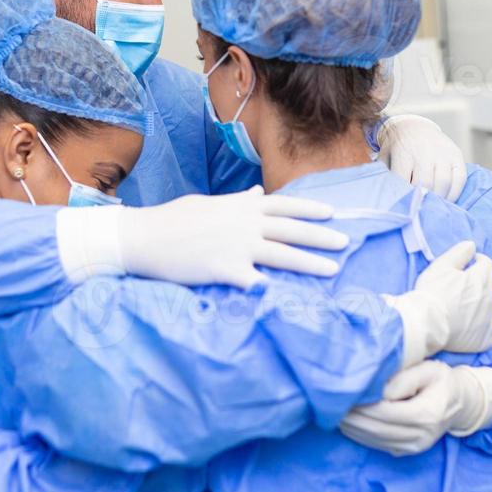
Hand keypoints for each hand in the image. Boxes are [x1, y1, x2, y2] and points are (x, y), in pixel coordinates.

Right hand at [101, 186, 348, 288]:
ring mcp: (237, 246)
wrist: (145, 236)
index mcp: (241, 206)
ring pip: (283, 254)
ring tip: (333, 269)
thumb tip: (258, 193)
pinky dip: (274, 289)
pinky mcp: (226, 269)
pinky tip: (292, 297)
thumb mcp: (208, 203)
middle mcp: (245, 223)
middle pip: (292, 229)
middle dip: (321, 236)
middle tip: (346, 241)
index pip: (284, 204)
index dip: (310, 209)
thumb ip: (237, 201)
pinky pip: (256, 280)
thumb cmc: (173, 219)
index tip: (332, 213)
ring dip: (311, 262)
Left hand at [339, 361, 491, 455]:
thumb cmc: (441, 381)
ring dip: (351, 427)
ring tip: (332, 411)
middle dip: (350, 416)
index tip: (342, 393)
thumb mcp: (428, 370)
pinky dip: (359, 435)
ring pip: (374, 440)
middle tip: (329, 402)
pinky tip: (346, 422)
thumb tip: (376, 389)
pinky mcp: (407, 452)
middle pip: (376, 429)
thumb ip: (402, 379)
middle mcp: (420, 437)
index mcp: (426, 414)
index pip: (385, 411)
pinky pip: (377, 445)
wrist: (460, 403)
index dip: (361, 404)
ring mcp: (414, 447)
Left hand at [380, 114, 466, 201]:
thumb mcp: (384, 158)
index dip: (404, 196)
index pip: (404, 179)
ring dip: (439, 199)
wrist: (414, 126)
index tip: (403, 207)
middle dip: (422, 199)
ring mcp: (443, 152)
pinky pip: (459, 179)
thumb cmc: (397, 148)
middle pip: (426, 183)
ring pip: (443, 183)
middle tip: (418, 210)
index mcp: (403, 151)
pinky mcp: (456, 155)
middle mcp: (425, 150)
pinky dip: (454, 193)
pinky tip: (446, 200)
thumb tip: (385, 199)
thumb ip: (384, 176)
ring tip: (432, 206)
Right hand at [383, 241, 491, 365]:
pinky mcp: (485, 339)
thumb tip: (472, 245)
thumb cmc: (432, 293)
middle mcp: (491, 298)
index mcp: (481, 279)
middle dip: (482, 282)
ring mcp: (490, 320)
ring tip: (468, 307)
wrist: (426, 325)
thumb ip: (459, 253)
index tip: (468, 264)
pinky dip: (484, 327)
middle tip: (464, 286)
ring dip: (485, 304)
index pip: (486, 263)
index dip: (477, 261)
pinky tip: (473, 327)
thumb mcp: (441, 266)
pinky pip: (491, 331)